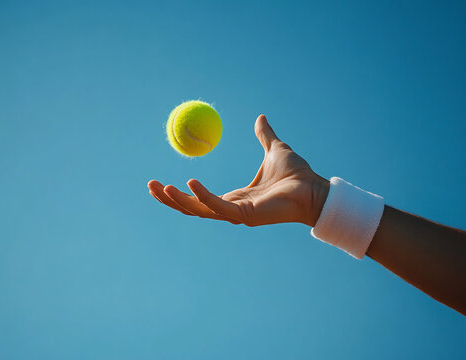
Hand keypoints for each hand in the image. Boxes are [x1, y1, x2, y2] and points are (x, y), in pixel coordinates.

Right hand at [148, 115, 329, 226]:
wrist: (315, 189)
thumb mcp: (274, 149)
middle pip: (192, 208)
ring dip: (178, 200)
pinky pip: (218, 206)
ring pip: (199, 210)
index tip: (160, 183)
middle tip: (150, 186)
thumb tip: (260, 117)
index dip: (179, 193)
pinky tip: (189, 182)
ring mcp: (237, 213)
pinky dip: (203, 196)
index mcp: (234, 197)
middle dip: (170, 200)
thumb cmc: (297, 174)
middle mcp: (232, 208)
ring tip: (159, 187)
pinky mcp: (246, 214)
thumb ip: (263, 136)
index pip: (199, 198)